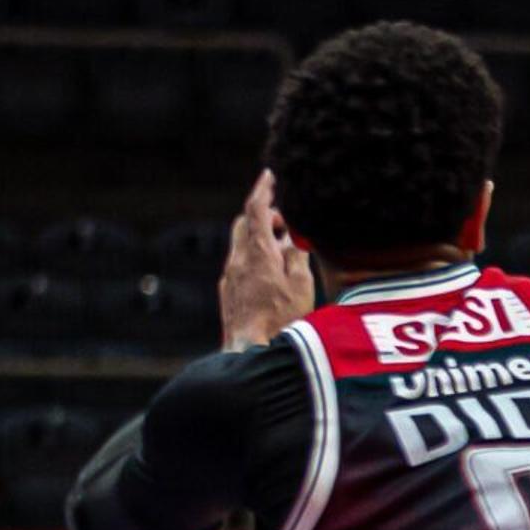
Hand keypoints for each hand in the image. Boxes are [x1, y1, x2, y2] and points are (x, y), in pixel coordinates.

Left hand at [216, 170, 311, 349]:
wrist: (250, 353)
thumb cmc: (282, 322)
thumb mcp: (301, 284)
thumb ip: (297, 253)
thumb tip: (293, 236)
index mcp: (257, 252)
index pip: (256, 208)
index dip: (263, 189)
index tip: (270, 176)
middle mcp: (238, 260)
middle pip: (244, 223)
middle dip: (263, 217)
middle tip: (284, 226)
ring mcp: (230, 278)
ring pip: (241, 246)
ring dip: (259, 241)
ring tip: (282, 254)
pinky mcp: (228, 294)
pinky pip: (239, 266)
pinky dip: (254, 260)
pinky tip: (270, 278)